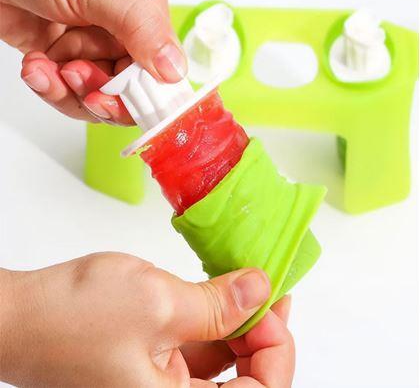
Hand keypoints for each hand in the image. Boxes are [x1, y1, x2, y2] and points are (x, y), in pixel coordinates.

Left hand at [0, 0, 186, 123]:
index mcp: (145, 10)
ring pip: (100, 98)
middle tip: (73, 73)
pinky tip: (36, 68)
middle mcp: (126, 34)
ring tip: (46, 64)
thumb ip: (140, 26)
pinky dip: (52, 88)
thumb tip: (176, 69)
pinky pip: (73, 96)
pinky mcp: (70, 62)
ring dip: (69, 91)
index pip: (160, 70)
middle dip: (98, 90)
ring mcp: (96, 50)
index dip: (141, 92)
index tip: (115, 97)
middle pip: (130, 91)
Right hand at [0, 252, 293, 386]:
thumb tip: (260, 290)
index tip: (273, 304)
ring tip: (249, 285)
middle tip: (269, 292)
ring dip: (241, 322)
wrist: (21, 314)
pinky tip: (220, 292)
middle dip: (262, 333)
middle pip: (246, 379)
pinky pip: (200, 349)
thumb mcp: (159, 304)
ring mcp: (162, 385)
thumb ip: (218, 303)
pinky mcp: (153, 362)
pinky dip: (215, 320)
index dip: (276, 347)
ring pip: (224, 362)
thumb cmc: (72, 316)